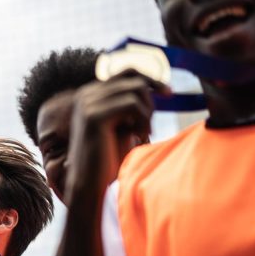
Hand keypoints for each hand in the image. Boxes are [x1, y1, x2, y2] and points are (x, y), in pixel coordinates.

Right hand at [65, 71, 168, 204]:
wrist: (89, 184)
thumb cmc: (107, 159)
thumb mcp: (121, 125)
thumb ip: (129, 105)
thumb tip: (153, 85)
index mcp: (89, 95)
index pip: (126, 71)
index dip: (151, 78)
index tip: (168, 93)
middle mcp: (85, 94)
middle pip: (133, 78)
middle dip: (150, 98)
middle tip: (150, 125)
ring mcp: (88, 103)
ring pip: (136, 89)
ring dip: (147, 112)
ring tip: (143, 134)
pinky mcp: (94, 116)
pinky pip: (132, 104)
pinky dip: (143, 120)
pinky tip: (140, 137)